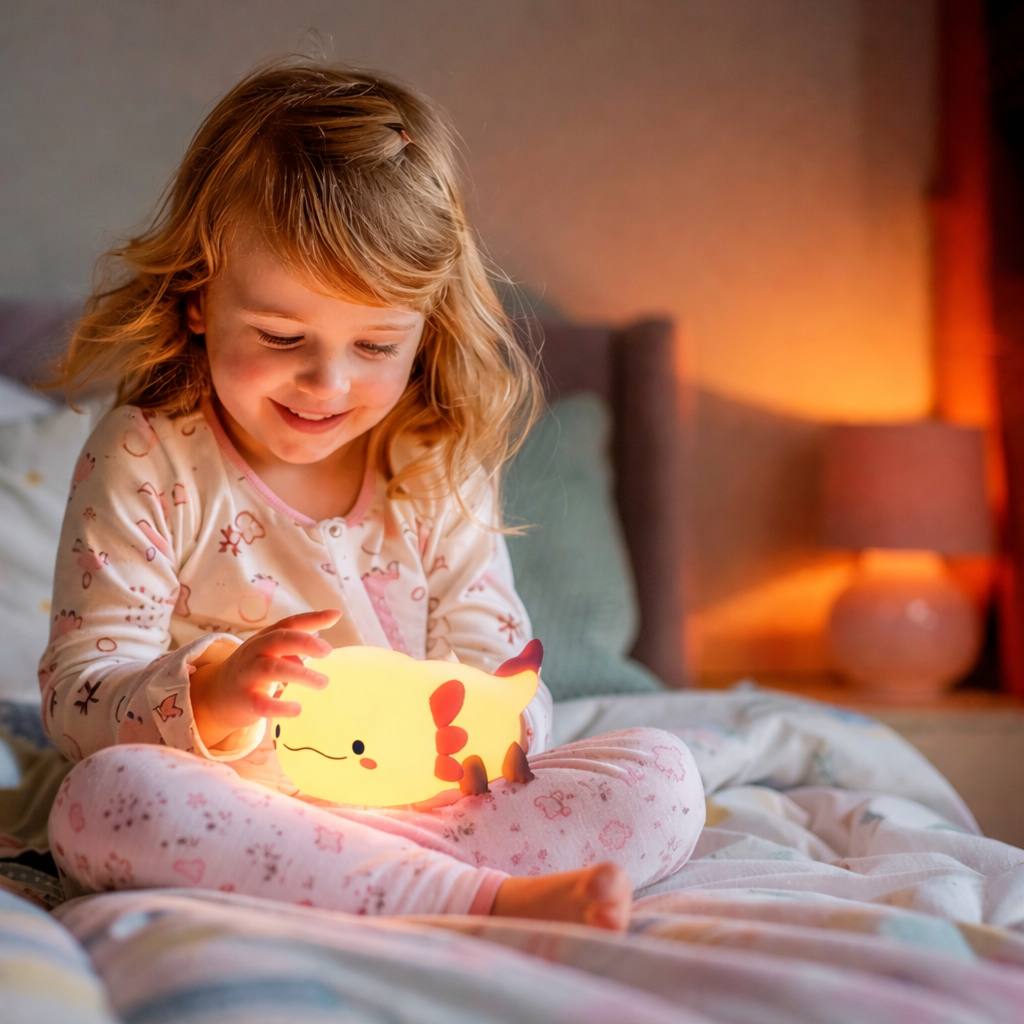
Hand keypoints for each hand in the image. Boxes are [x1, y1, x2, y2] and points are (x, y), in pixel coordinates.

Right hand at [190, 609, 341, 747]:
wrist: (215, 695)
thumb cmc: (253, 670)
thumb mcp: (270, 653)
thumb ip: (295, 647)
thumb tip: (321, 643)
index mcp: (265, 638)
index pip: (289, 623)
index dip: (312, 618)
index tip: (335, 615)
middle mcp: (255, 652)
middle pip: (279, 640)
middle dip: (304, 642)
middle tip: (327, 651)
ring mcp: (247, 675)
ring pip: (272, 669)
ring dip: (300, 674)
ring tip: (323, 682)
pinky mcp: (244, 700)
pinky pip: (261, 703)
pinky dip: (279, 706)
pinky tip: (297, 708)